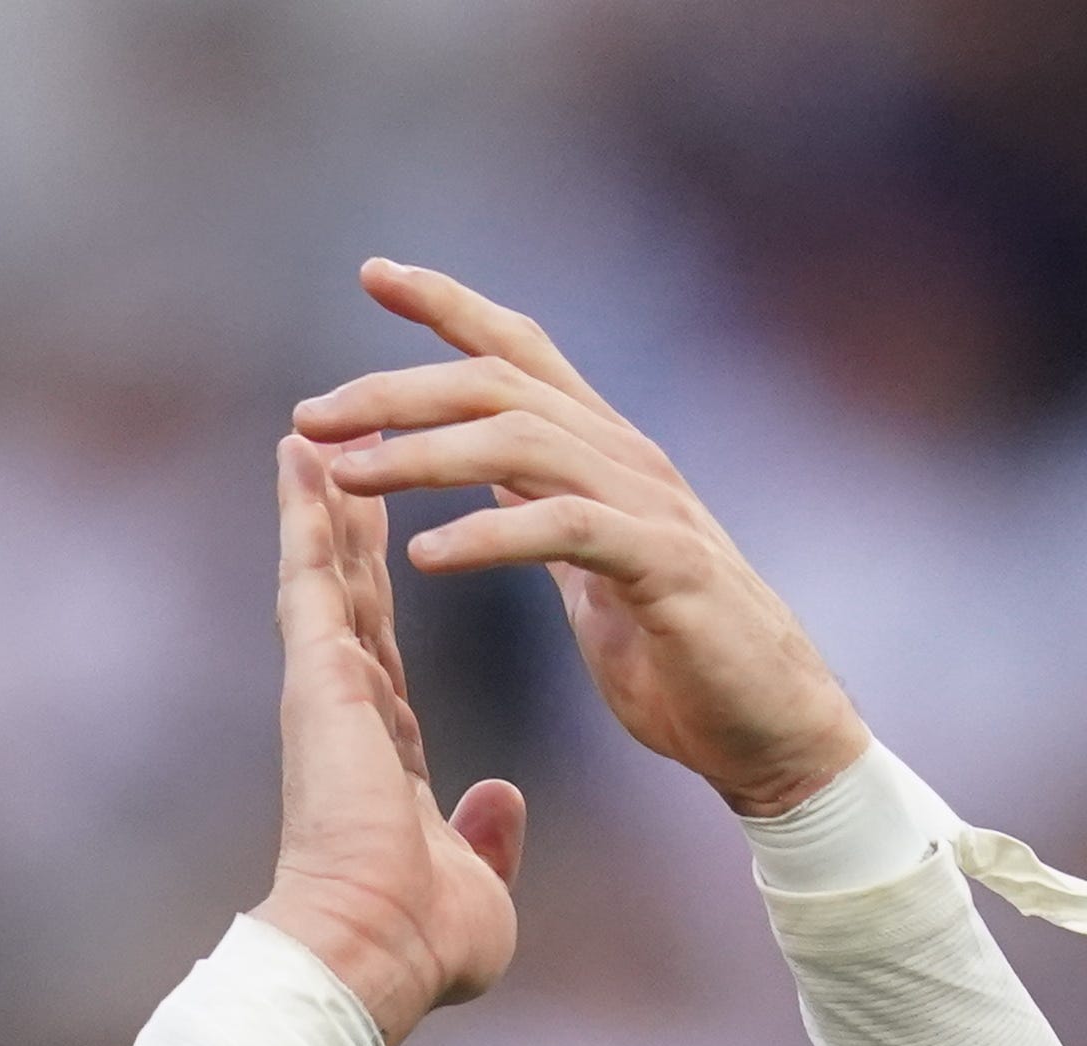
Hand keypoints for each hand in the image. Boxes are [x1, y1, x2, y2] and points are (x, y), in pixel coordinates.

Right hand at [251, 432, 523, 1045]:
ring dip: (325, 493)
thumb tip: (499, 802)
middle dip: (352, 511)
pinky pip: (312, 576)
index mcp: (383, 745)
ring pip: (326, 567)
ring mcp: (328, 688)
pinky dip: (306, 513)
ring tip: (319, 424)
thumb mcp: (478, 880)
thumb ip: (486, 836)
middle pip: (352, 586)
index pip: (383, 638)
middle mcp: (350, 706)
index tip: (388, 521)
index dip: (383, 575)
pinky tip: (300, 454)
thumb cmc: (421, 943)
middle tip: (351, 440)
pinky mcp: (318, 679)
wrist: (378, 954)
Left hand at [298, 260, 868, 820]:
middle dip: (396, 389)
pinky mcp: (665, 569)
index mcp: (604, 452)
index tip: (373, 273)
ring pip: (520, 440)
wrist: (775, 731)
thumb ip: (546, 508)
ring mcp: (650, 507)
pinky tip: (426, 556)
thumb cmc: (684, 659)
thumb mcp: (595, 568)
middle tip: (310, 413)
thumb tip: (491, 470)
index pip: (518, 350)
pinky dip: (490, 534)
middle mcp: (627, 458)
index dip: (448, 304)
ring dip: (422, 454)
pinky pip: (564, 530)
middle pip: (498, 383)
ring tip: (345, 476)